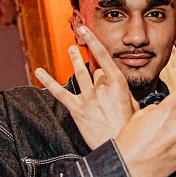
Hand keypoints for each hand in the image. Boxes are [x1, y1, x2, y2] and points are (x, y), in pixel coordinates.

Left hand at [35, 27, 138, 148]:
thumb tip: (119, 91)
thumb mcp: (136, 108)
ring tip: (70, 50)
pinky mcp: (77, 110)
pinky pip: (60, 93)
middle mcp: (102, 87)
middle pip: (94, 70)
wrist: (118, 146)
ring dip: (74, 60)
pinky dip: (48, 82)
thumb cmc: (129, 129)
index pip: (104, 56)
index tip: (86, 30)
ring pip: (79, 74)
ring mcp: (89, 98)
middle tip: (77, 45)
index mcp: (119, 84)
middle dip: (86, 59)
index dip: (93, 41)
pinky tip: (39, 72)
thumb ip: (126, 96)